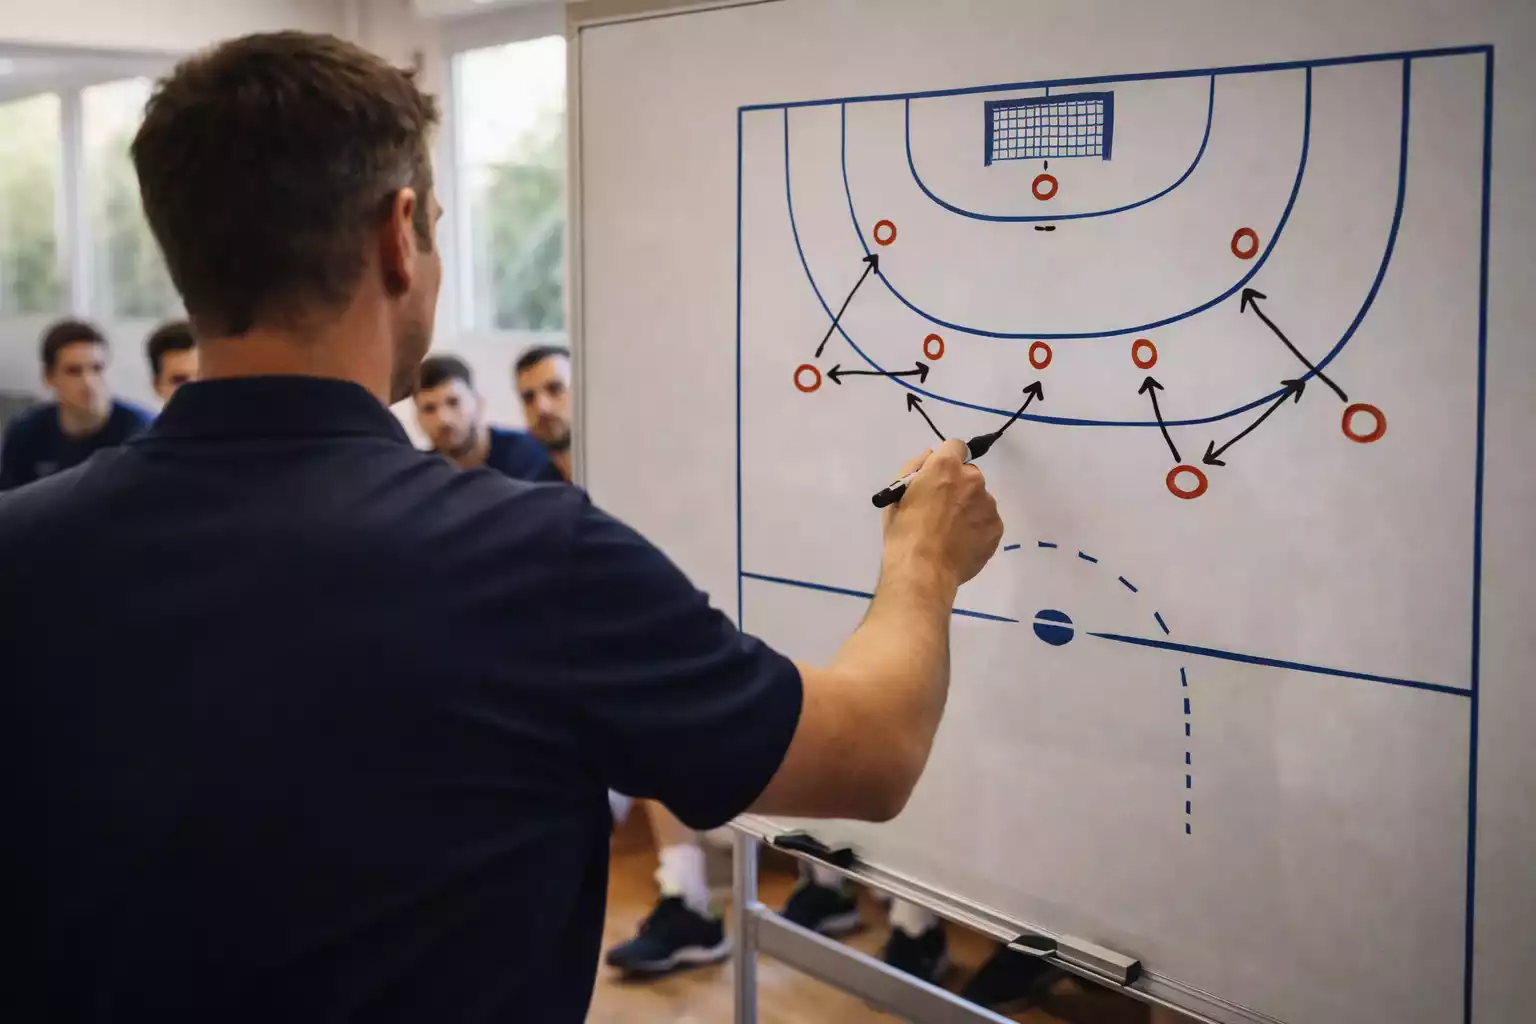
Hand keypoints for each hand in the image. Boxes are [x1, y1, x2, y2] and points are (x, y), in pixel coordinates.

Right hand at [882, 439, 1002, 585]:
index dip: (946, 460)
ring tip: (951, 533)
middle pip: (969, 474)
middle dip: (958, 486)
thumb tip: (930, 459)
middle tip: (942, 510)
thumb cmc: (903, 532)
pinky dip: (977, 528)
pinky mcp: (997, 528)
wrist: (923, 571)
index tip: (939, 476)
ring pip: (979, 499)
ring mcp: (988, 504)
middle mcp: (973, 479)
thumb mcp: (897, 494)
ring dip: (969, 508)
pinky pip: (987, 521)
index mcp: (945, 467)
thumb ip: (914, 469)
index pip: (955, 446)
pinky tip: (961, 544)